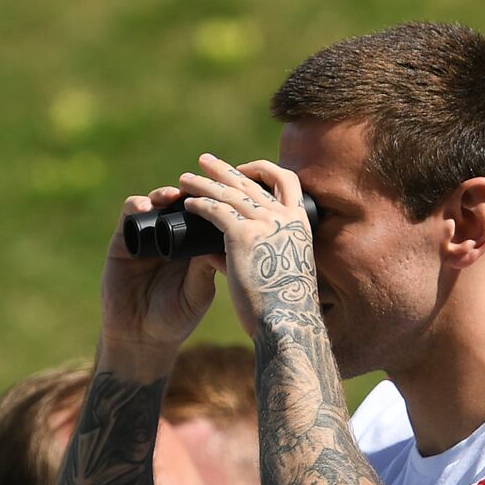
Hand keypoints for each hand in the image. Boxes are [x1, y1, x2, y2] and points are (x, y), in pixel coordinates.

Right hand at [99, 189, 218, 369]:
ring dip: (164, 194)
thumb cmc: (175, 319)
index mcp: (195, 247)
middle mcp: (172, 236)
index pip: (205, 215)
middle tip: (197, 189)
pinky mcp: (124, 240)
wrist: (140, 337)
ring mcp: (148, 236)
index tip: (222, 195)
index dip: (212, 202)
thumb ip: (205, 268)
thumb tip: (222, 235)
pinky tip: (145, 207)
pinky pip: (129, 215)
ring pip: (157, 203)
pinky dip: (137, 206)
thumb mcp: (198, 293)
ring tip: (172, 196)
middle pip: (182, 204)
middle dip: (190, 193)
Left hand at [176, 154, 316, 336]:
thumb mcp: (280, 271)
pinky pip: (215, 210)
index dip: (262, 171)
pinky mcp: (243, 235)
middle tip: (205, 161)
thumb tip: (217, 251)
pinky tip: (187, 205)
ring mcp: (265, 223)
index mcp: (300, 224)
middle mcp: (284, 217)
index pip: (286, 181)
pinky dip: (199, 204)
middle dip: (225, 169)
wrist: (286, 323)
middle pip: (251, 181)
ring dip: (204, 183)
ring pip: (229, 192)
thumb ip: (254, 255)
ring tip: (184, 180)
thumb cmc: (284, 307)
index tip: (243, 171)